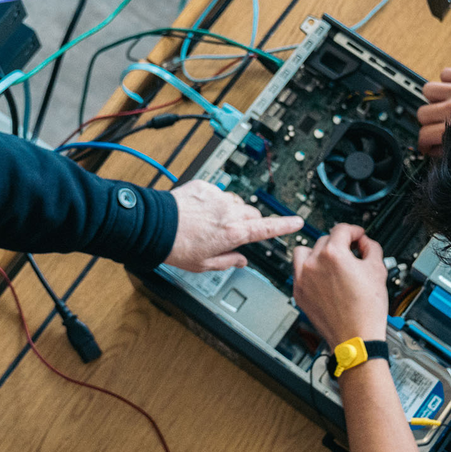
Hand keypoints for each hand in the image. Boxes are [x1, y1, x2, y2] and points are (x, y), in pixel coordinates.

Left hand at [164, 179, 303, 271]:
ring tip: (212, 221)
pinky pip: (217, 192)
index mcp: (233, 233)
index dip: (285, 225)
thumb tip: (240, 260)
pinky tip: (199, 210)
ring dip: (230, 210)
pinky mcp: (204, 187)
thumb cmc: (176, 247)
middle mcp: (229, 213)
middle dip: (248, 222)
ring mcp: (217, 198)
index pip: (267, 228)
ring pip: (235, 202)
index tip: (297, 222)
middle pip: (252, 213)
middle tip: (234, 231)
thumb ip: (228, 261)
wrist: (153, 226)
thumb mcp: (204, 264)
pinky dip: (213, 200)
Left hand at [292, 224, 389, 346]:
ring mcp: (303, 279)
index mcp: (333, 254)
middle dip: (339, 244)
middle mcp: (313, 264)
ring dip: (318, 253)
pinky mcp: (298, 293)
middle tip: (350, 254)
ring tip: (331, 263)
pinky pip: (299, 273)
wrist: (355, 337)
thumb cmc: (366, 310)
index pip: (341, 229)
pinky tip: (324, 279)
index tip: (357, 236)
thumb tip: (365, 243)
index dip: (354, 231)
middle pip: (324, 239)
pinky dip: (309, 271)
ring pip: (304, 252)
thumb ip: (372, 248)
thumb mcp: (378, 270)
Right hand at [418, 68, 450, 155]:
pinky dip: (448, 80)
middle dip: (428, 122)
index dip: (424, 144)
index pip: (423, 135)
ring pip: (428, 90)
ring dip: (435, 99)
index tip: (428, 144)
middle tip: (438, 126)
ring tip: (446, 105)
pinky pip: (445, 73)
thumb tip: (434, 150)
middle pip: (421, 113)